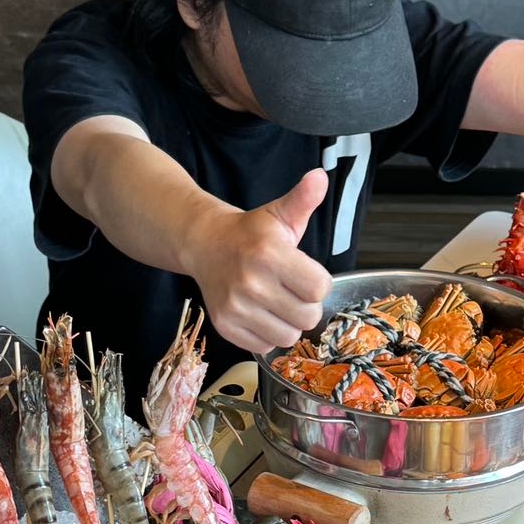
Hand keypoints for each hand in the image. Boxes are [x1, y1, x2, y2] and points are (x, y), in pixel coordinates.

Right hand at [186, 168, 332, 352]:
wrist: (204, 244)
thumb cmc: (250, 232)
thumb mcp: (279, 214)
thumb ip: (303, 199)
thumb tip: (319, 177)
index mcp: (270, 252)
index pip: (319, 289)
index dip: (318, 283)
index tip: (305, 274)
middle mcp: (251, 282)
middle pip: (307, 316)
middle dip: (305, 305)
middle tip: (291, 290)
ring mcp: (236, 307)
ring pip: (288, 336)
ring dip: (288, 323)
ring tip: (277, 303)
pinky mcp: (226, 326)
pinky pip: (265, 346)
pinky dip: (267, 335)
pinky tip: (260, 314)